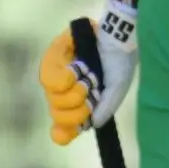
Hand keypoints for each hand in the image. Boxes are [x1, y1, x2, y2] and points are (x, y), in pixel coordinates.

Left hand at [38, 0, 137, 145]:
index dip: (64, 132)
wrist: (118, 36)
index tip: (73, 129)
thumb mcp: (117, 88)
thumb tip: (92, 124)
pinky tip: (75, 72)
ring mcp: (57, 74)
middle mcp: (66, 89)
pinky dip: (63, 79)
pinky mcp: (53, 57)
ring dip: (71, 95)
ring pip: (51, 98)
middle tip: (90, 95)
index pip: (63, 124)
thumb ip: (105, 108)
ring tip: (85, 82)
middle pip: (57, 114)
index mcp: (80, 99)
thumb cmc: (120, 61)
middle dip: (76, 111)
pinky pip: (48, 76)